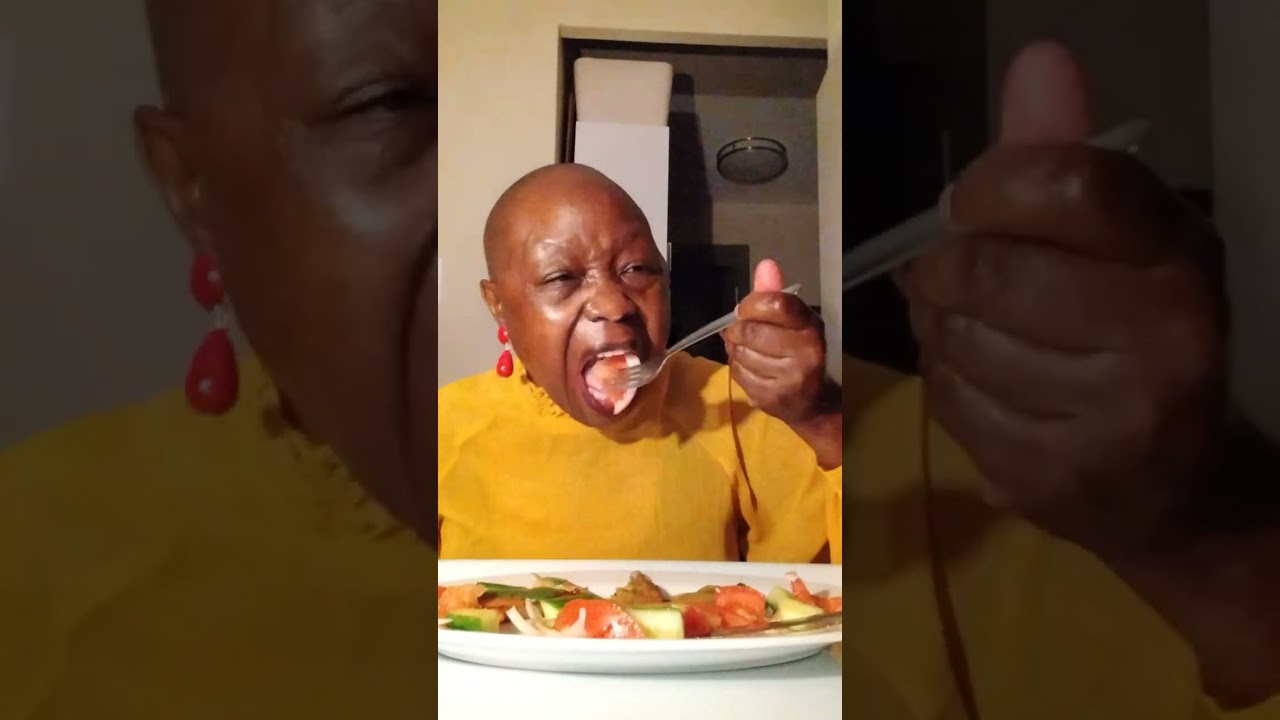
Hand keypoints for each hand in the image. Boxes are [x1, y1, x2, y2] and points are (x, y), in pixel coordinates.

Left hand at [722, 260, 831, 426]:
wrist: (811, 401)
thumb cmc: (797, 351)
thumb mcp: (791, 320)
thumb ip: (773, 293)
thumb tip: (765, 264)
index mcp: (811, 326)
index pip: (777, 304)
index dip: (752, 304)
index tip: (746, 309)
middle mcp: (806, 351)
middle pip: (751, 330)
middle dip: (737, 330)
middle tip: (740, 332)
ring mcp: (790, 377)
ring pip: (741, 353)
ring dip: (736, 349)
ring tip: (747, 350)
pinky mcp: (772, 397)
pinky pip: (738, 373)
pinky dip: (737, 367)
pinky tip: (749, 367)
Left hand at [897, 42, 1228, 555]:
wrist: (1174, 485)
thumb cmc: (1134, 336)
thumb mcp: (1119, 237)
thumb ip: (1065, 154)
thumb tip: (1038, 62)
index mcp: (1180, 255)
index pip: (1066, 184)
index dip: (992, 184)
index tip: (976, 203)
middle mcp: (1165, 335)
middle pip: (988, 268)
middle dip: (948, 267)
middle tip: (958, 273)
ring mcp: (1112, 417)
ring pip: (956, 338)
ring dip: (941, 326)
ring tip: (977, 329)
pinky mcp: (1056, 476)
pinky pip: (949, 402)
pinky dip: (946, 382)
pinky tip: (984, 382)